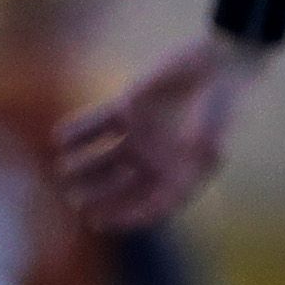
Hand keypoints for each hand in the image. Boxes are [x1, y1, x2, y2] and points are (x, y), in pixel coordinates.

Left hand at [56, 35, 264, 230]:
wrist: (221, 61)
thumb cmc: (223, 103)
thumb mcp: (210, 140)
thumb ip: (188, 166)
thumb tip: (171, 191)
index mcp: (181, 173)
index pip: (150, 205)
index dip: (124, 217)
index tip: (98, 222)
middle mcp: (159, 159)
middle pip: (121, 188)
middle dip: (97, 197)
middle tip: (74, 201)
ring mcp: (142, 134)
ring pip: (104, 160)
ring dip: (82, 167)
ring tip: (63, 171)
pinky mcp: (128, 108)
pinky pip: (96, 124)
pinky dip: (78, 130)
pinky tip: (61, 138)